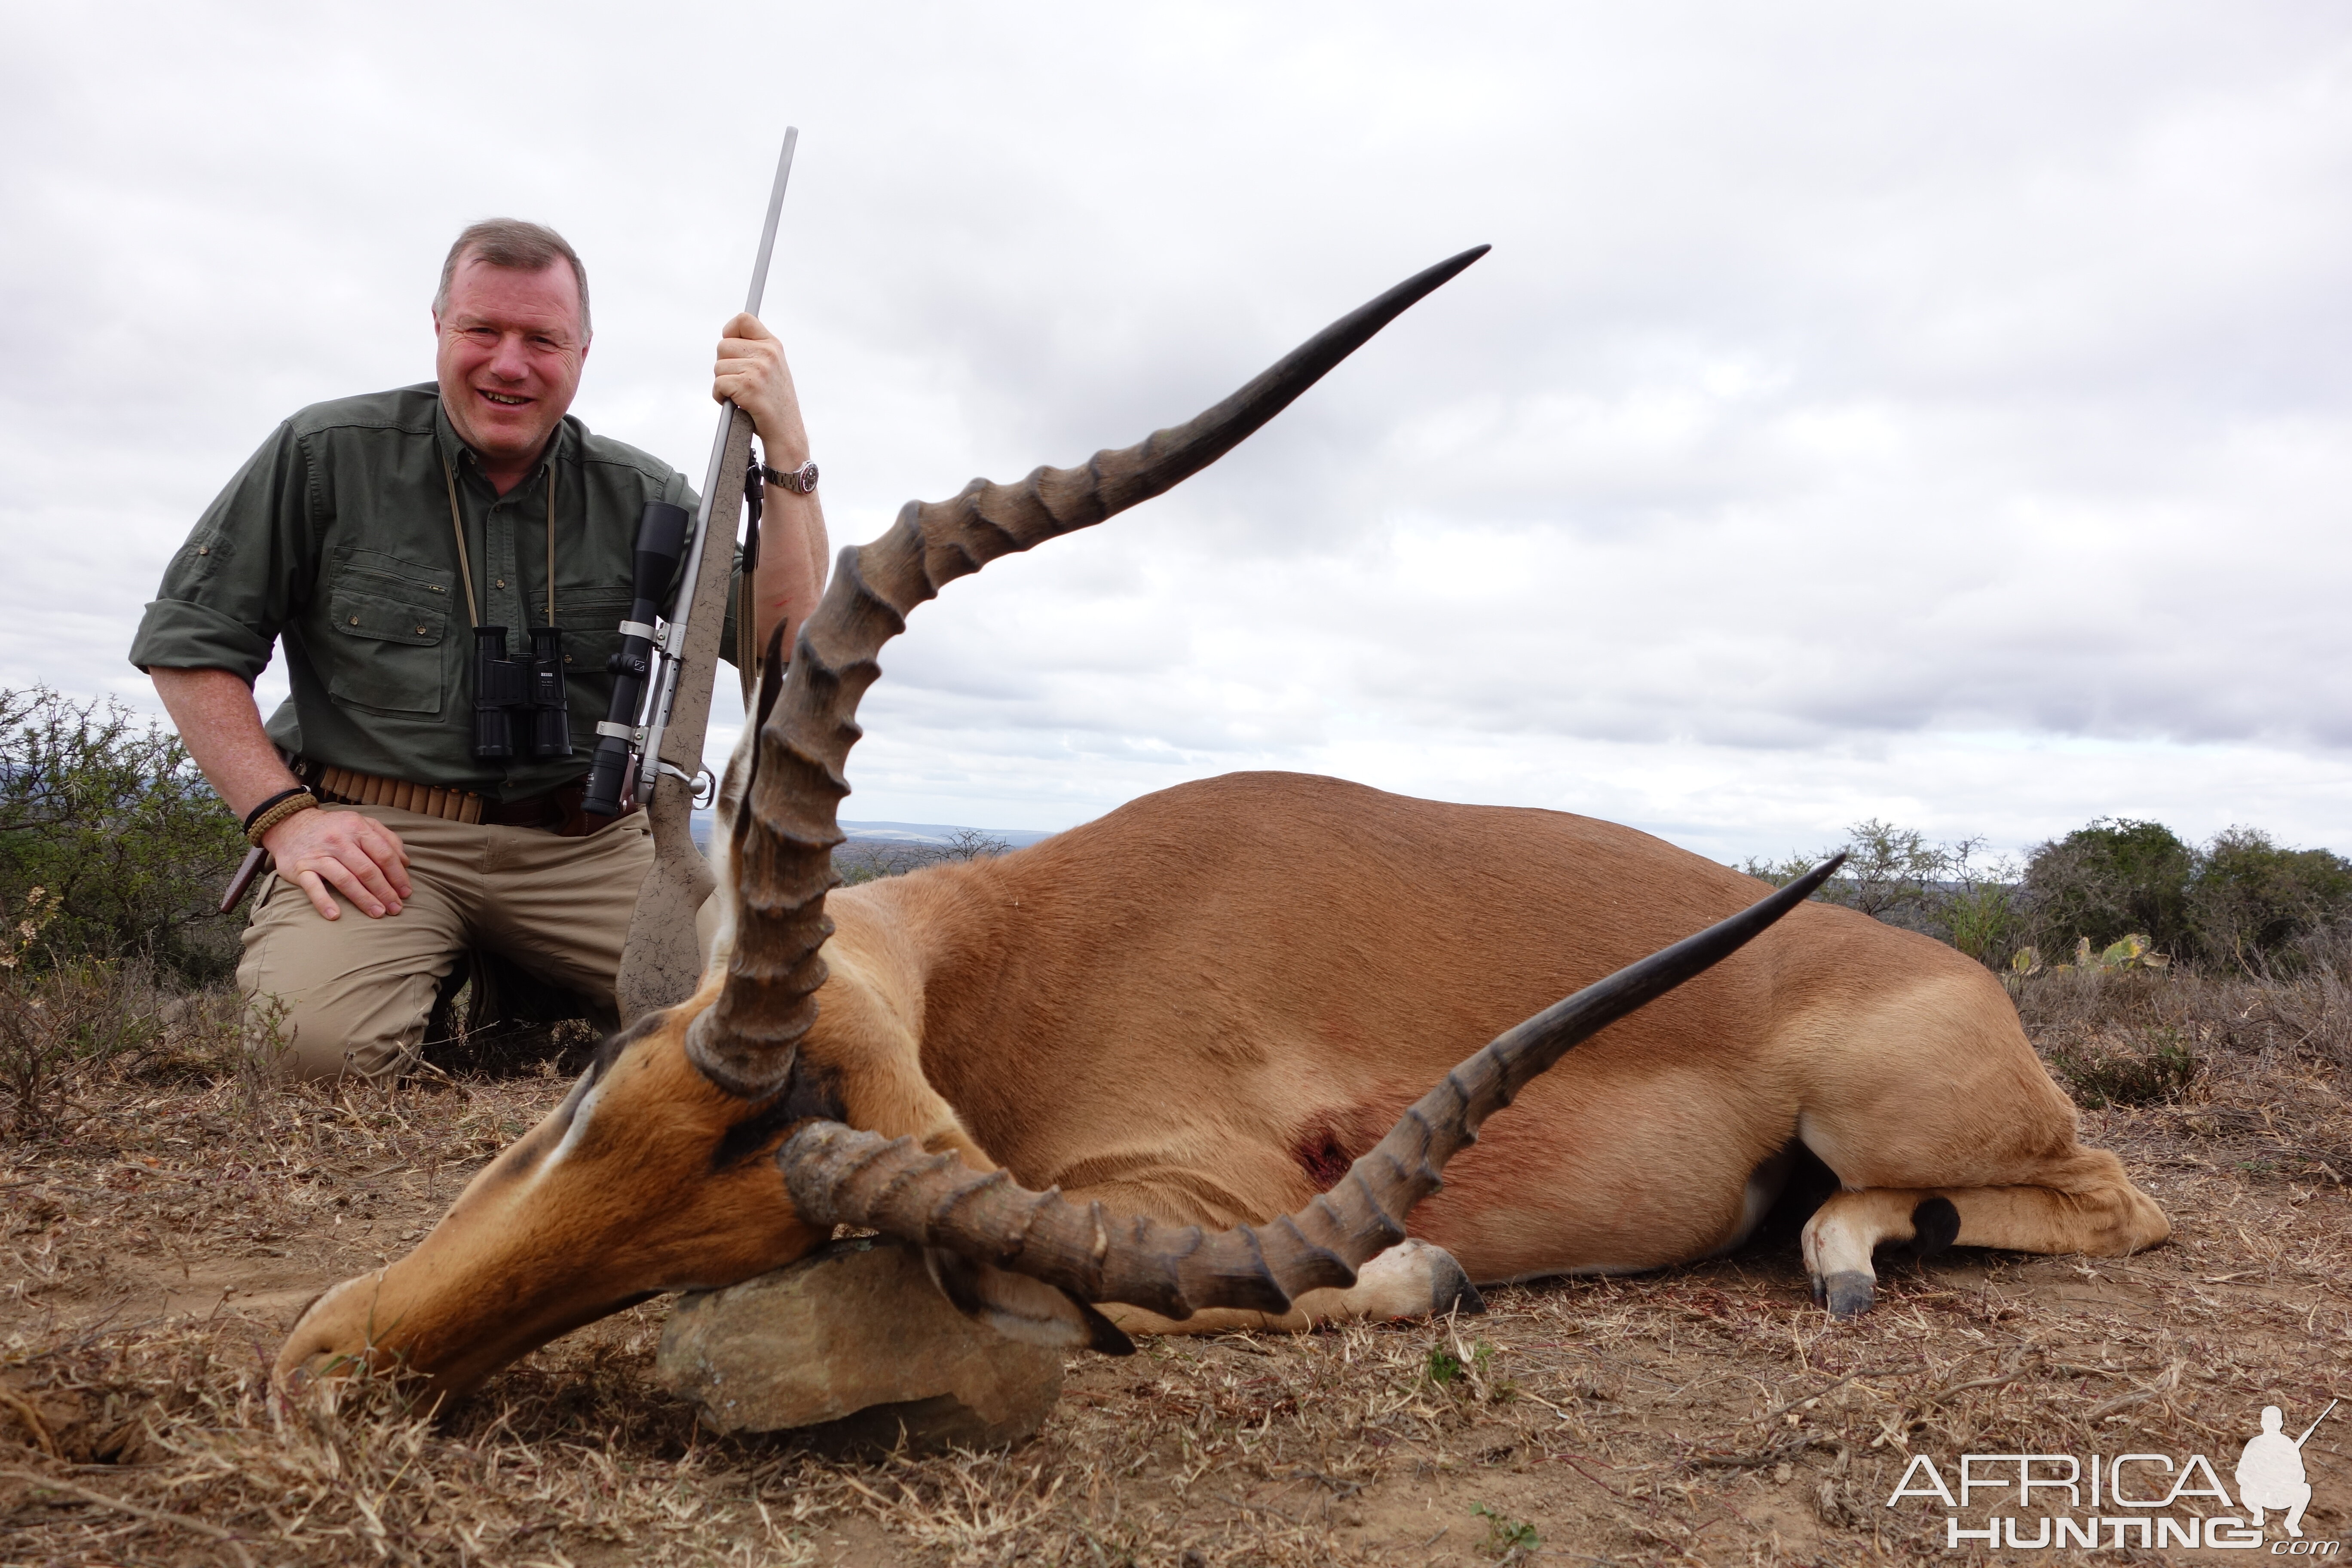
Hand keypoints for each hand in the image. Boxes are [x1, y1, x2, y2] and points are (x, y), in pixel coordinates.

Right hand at [263, 806, 412, 919]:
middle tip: (396, 908)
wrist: (290, 825)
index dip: (398, 875)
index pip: (384, 854)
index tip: (406, 892)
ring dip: (363, 899)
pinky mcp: (300, 868)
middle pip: (367, 870)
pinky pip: (313, 887)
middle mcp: (338, 840)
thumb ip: (387, 838)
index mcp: (357, 828)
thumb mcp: (362, 824)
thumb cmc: (335, 828)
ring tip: (378, 913)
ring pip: (345, 880)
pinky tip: (336, 916)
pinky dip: (324, 902)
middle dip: (385, 891)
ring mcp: (319, 855)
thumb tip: (406, 862)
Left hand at [712, 312, 807, 459]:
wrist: (786, 433)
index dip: (730, 331)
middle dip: (724, 365)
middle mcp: (767, 353)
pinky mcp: (748, 387)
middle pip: (723, 346)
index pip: (743, 320)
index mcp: (773, 345)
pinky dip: (721, 396)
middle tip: (739, 382)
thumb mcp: (773, 369)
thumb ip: (755, 351)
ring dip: (723, 384)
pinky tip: (736, 403)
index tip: (731, 347)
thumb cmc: (774, 403)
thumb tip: (727, 340)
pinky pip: (718, 384)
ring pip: (718, 367)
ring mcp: (759, 369)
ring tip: (741, 395)